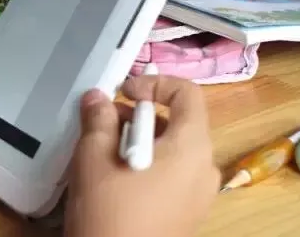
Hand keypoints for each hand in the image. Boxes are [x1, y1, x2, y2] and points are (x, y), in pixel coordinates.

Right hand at [64, 75, 220, 236]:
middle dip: (139, 115)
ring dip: (139, 140)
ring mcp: (200, 195)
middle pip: (178, 122)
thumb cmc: (109, 209)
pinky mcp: (188, 214)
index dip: (154, 83)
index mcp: (192, 148)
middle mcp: (205, 168)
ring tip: (104, 152)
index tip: (123, 93)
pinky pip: (173, 174)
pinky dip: (149, 164)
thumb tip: (98, 96)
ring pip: (173, 150)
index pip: (187, 94)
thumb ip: (98, 117)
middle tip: (103, 124)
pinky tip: (117, 179)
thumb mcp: (94, 156)